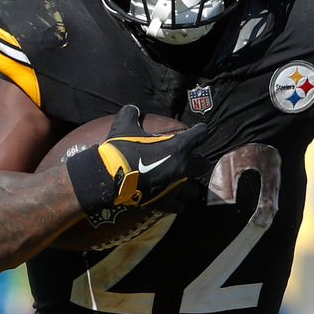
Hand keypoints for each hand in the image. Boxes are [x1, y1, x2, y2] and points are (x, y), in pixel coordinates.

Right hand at [67, 104, 207, 214]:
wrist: (110, 178)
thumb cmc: (120, 150)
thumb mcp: (123, 126)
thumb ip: (131, 114)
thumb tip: (133, 108)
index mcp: (177, 146)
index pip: (201, 134)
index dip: (199, 131)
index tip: (198, 131)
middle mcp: (183, 166)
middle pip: (204, 164)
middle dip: (197, 161)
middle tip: (187, 160)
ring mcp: (176, 186)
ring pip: (195, 189)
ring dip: (190, 185)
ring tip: (181, 183)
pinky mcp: (167, 202)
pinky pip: (180, 205)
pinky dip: (177, 202)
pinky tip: (172, 199)